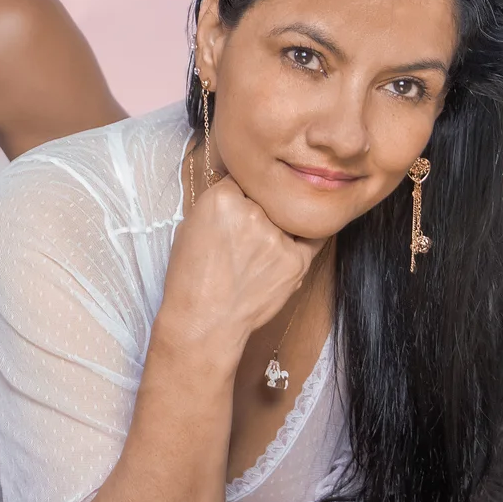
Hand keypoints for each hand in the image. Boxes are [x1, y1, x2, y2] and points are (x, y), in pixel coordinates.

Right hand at [152, 175, 322, 363]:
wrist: (204, 322)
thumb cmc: (191, 278)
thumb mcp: (190, 227)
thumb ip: (218, 205)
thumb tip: (240, 191)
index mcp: (221, 199)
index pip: (242, 179)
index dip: (241, 192)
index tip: (240, 204)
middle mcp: (253, 214)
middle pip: (267, 197)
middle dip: (260, 208)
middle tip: (248, 233)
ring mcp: (278, 238)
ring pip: (287, 217)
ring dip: (279, 226)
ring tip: (259, 252)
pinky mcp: (297, 261)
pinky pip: (312, 239)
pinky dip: (304, 238)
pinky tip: (293, 243)